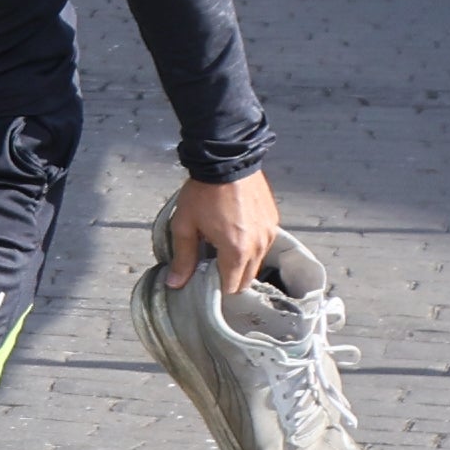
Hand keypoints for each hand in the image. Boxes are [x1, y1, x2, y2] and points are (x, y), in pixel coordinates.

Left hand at [162, 169, 278, 294]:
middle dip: (229, 279)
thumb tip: (175, 284)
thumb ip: (183, 257)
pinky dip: (251, 247)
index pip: (231, 287)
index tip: (203, 282)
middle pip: (246, 279)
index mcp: (236, 251)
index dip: (216, 289)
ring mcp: (269, 233)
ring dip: (241, 263)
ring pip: (257, 263)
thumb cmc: (202, 193)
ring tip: (222, 249)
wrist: (227, 160)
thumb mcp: (185, 225)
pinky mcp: (274, 221)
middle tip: (211, 268)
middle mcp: (258, 246)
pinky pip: (264, 245)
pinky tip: (235, 235)